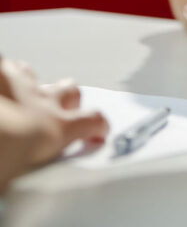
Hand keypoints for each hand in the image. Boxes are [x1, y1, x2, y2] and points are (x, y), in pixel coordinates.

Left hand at [0, 57, 107, 189]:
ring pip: (42, 79)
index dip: (100, 126)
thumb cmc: (1, 151)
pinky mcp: (5, 73)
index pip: (92, 121)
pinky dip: (11, 79)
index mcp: (56, 129)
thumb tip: (14, 192)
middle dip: (70, 102)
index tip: (99, 133)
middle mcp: (45, 103)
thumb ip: (28, 179)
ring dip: (39, 90)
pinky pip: (13, 70)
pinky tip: (4, 90)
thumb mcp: (20, 178)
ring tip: (27, 102)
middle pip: (71, 92)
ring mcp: (24, 85)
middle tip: (61, 116)